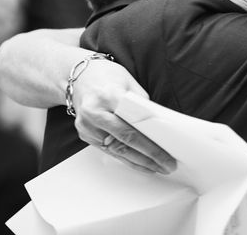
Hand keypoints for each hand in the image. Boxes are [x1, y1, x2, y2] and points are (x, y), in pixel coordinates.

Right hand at [72, 59, 176, 173]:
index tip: (167, 154)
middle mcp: (94, 113)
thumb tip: (159, 127)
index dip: (151, 144)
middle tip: (167, 165)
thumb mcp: (130, 83)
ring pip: (116, 150)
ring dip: (138, 162)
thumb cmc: (108, 77)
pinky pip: (108, 150)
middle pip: (124, 141)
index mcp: (109, 97)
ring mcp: (86, 126)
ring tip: (157, 168)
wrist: (79, 78)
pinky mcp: (84, 134)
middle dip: (148, 157)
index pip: (133, 126)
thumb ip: (142, 105)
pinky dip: (126, 158)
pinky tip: (140, 163)